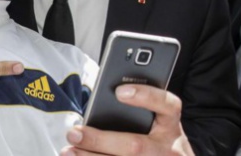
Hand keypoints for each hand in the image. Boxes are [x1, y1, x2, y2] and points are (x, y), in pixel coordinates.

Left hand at [62, 85, 193, 155]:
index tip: (120, 91)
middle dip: (99, 140)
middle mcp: (170, 148)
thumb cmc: (156, 141)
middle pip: (135, 145)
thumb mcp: (154, 124)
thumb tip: (96, 109)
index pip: (167, 104)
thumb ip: (134, 113)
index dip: (146, 96)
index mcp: (171, 124)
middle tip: (74, 133)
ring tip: (69, 150)